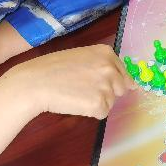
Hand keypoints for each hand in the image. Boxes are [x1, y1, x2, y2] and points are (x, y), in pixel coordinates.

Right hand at [10, 44, 135, 119]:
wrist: (34, 82)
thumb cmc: (53, 68)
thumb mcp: (81, 57)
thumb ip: (103, 65)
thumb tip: (131, 84)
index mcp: (106, 53)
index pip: (123, 72)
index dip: (111, 81)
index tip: (97, 84)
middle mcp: (110, 68)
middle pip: (120, 88)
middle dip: (105, 92)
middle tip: (81, 89)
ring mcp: (106, 86)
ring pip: (111, 101)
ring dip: (96, 102)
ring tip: (75, 94)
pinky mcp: (99, 103)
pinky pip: (102, 113)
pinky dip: (90, 112)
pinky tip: (75, 103)